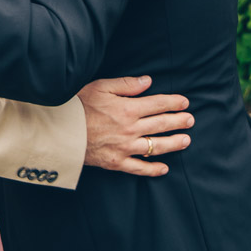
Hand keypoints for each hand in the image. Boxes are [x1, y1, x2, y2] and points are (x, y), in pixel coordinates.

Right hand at [78, 75, 193, 175]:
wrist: (60, 131)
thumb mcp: (100, 87)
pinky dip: (153, 169)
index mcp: (127, 108)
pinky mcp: (117, 162)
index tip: (185, 102)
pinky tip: (164, 168)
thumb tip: (148, 81)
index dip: (173, 102)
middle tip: (191, 120)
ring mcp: (125, 147)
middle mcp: (130, 129)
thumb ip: (126, 85)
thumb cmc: (77, 105)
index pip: (157, 104)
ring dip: (173, 143)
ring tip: (186, 141)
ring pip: (156, 146)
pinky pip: (140, 168)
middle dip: (178, 121)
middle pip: (161, 124)